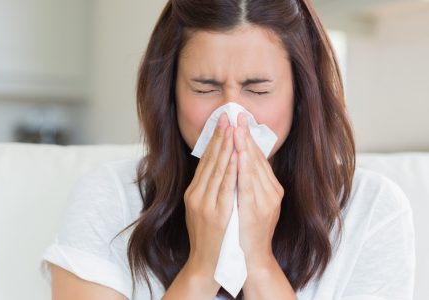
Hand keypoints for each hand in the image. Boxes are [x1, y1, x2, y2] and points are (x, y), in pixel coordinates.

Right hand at [183, 113, 237, 276]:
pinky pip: (225, 187)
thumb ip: (207, 190)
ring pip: (217, 170)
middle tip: (227, 115)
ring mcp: (205, 204)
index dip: (213, 140)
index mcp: (193, 192)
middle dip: (220, 137)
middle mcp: (196, 195)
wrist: (207, 263)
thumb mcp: (202, 210)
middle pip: (210, 161)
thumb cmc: (208, 238)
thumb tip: (217, 168)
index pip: (205, 161)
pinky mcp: (216, 213)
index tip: (222, 122)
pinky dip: (231, 169)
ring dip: (226, 147)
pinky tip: (237, 155)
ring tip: (233, 128)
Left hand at [233, 112, 284, 267]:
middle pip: (256, 158)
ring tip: (236, 126)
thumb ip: (249, 184)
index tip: (239, 120)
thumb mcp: (253, 205)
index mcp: (271, 190)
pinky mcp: (255, 210)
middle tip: (236, 114)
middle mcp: (271, 193)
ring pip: (253, 167)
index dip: (248, 138)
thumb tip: (240, 161)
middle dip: (245, 135)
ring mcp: (264, 202)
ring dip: (244, 145)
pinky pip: (247, 184)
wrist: (250, 261)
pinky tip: (238, 152)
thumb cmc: (247, 233)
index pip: (258, 158)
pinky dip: (244, 166)